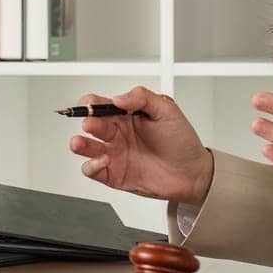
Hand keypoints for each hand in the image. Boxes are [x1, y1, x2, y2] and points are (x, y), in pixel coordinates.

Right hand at [67, 86, 213, 203]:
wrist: (193, 174)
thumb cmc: (181, 141)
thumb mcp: (167, 109)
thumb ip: (143, 97)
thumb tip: (119, 98)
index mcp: (125, 114)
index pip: (98, 103)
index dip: (91, 103)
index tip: (92, 105)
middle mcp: (116, 133)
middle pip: (90, 123)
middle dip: (87, 121)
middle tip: (91, 123)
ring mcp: (113, 154)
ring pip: (85, 146)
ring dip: (79, 144)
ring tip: (80, 143)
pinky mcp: (113, 174)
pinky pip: (92, 170)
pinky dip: (91, 166)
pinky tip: (103, 161)